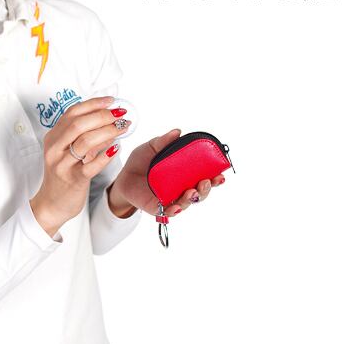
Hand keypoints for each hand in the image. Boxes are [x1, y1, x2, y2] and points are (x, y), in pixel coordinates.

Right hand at [30, 95, 132, 235]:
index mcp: (53, 137)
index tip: (111, 101)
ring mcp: (62, 165)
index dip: (93, 104)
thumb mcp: (65, 151)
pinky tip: (116, 148)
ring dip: (107, 132)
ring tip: (122, 128)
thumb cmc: (63, 174)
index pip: (72, 113)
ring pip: (85, 142)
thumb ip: (81, 135)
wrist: (52, 204)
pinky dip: (106, 155)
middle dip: (102, 116)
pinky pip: (91, 165)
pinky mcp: (73, 180)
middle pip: (78, 124)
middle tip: (120, 114)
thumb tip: (107, 119)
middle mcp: (54, 149)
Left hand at [108, 128, 227, 217]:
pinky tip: (176, 206)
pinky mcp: (157, 207)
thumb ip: (164, 141)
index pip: (204, 176)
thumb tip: (177, 132)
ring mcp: (170, 198)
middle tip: (207, 181)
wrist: (122, 175)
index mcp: (184, 174)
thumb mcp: (151, 147)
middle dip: (207, 189)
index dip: (214, 177)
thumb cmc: (140, 161)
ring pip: (187, 202)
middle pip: (200, 192)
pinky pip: (168, 211)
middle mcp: (181, 188)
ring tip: (192, 192)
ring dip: (193, 198)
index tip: (221, 173)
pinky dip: (174, 210)